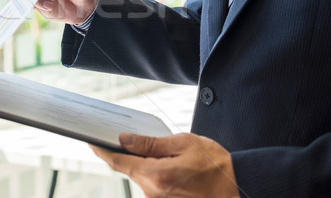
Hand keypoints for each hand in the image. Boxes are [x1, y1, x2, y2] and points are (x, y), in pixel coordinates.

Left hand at [91, 133, 239, 197]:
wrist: (240, 190)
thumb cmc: (217, 167)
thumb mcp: (184, 144)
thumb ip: (150, 143)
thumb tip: (125, 139)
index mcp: (155, 175)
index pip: (117, 161)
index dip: (101, 150)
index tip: (90, 141)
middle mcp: (152, 193)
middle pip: (130, 169)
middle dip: (133, 154)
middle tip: (147, 141)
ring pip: (143, 177)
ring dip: (149, 165)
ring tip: (175, 159)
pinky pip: (154, 185)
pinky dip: (158, 174)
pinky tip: (177, 170)